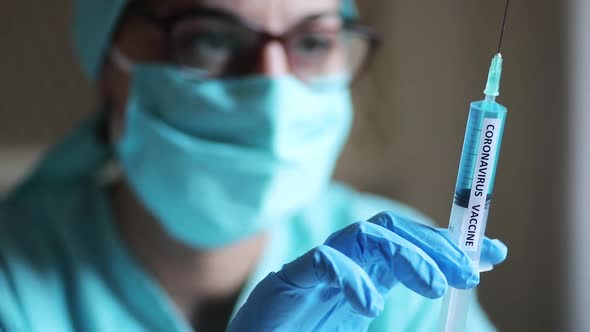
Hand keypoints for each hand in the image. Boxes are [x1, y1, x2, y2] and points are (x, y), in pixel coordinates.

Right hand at [228, 212, 507, 331]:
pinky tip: (370, 303)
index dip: (451, 244)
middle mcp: (345, 264)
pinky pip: (322, 262)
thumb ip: (401, 324)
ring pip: (363, 235)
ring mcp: (316, 270)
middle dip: (435, 244)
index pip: (411, 243)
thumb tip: (452, 320)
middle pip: (392, 229)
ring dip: (405, 253)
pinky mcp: (288, 281)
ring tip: (434, 286)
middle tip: (470, 270)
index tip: (494, 252)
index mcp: (365, 274)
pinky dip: (350, 276)